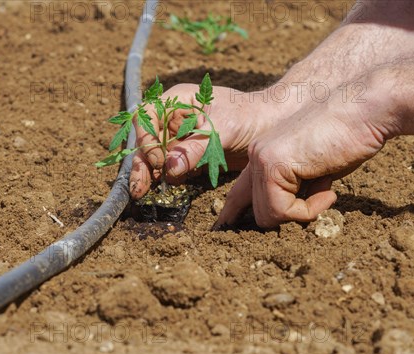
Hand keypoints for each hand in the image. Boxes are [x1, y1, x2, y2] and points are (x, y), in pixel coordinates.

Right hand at [129, 83, 275, 198]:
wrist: (275, 125)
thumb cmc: (252, 115)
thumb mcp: (224, 128)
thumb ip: (195, 147)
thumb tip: (168, 168)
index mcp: (178, 101)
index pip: (146, 117)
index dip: (146, 139)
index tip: (159, 161)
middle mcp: (174, 119)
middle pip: (147, 140)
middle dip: (142, 164)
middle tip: (138, 189)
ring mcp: (181, 138)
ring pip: (156, 157)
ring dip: (150, 175)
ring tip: (144, 193)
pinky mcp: (191, 156)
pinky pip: (172, 168)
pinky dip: (167, 180)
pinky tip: (164, 191)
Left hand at [213, 74, 403, 227]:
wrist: (365, 109)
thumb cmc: (348, 138)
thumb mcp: (313, 170)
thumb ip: (295, 188)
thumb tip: (286, 215)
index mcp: (262, 154)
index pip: (239, 192)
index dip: (231, 212)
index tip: (222, 228)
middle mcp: (255, 155)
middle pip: (259, 211)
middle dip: (291, 213)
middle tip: (320, 196)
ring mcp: (260, 159)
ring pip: (269, 215)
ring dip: (304, 211)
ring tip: (325, 186)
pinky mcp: (272, 165)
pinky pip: (283, 211)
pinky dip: (311, 209)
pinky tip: (328, 188)